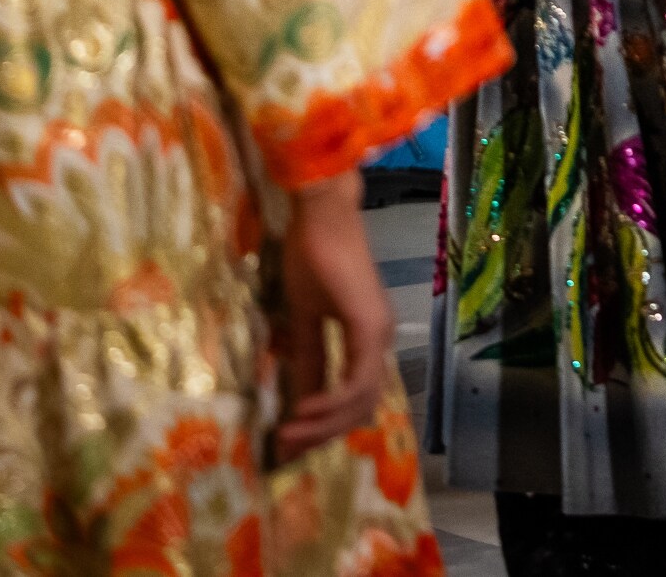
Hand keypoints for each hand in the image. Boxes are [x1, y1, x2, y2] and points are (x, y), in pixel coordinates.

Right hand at [270, 171, 393, 461]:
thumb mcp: (304, 320)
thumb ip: (308, 360)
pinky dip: (332, 402)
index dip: (324, 425)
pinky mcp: (369, 326)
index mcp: (368, 337)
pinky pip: (356, 380)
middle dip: (323, 432)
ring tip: (289, 433)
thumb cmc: (312, 258)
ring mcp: (378, 333)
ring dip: (324, 423)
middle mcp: (380, 339)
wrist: (322, 218)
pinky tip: (304, 409)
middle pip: (360, 406)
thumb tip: (298, 398)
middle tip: (285, 446)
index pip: (354, 396)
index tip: (289, 444)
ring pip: (360, 399)